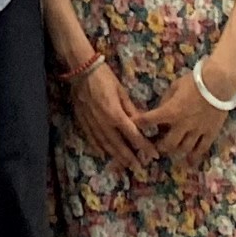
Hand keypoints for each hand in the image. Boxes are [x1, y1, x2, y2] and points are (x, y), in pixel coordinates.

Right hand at [63, 51, 154, 172]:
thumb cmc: (105, 77)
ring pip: (105, 144)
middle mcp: (103, 122)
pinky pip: (91, 138)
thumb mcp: (121, 91)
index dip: (144, 146)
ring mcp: (92, 122)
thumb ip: (131, 109)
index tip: (153, 155)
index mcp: (115, 113)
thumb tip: (142, 123)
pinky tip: (103, 154)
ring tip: (125, 165)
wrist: (82, 69)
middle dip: (129, 157)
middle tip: (139, 167)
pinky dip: (98, 147)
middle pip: (118, 144)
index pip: (133, 135)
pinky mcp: (83, 120)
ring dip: (116, 156)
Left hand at [147, 62, 235, 170]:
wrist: (218, 83)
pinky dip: (194, 157)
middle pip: (167, 143)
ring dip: (174, 152)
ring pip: (183, 149)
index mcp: (170, 112)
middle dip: (158, 147)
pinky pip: (202, 149)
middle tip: (154, 147)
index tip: (132, 126)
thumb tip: (160, 110)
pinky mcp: (210, 133)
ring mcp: (197, 131)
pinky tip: (189, 162)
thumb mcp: (174, 87)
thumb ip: (166, 101)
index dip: (138, 124)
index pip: (149, 120)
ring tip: (170, 152)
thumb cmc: (194, 82)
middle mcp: (182, 125)